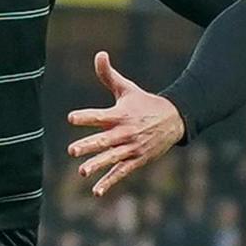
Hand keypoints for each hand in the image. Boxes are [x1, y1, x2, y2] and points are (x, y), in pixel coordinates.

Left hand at [67, 51, 185, 196]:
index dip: (86, 116)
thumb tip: (99, 53)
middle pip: (104, 140)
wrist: (175, 119)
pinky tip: (96, 191)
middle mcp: (125, 132)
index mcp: (120, 114)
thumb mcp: (127, 88)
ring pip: (112, 158)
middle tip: (72, 150)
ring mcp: (132, 148)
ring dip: (98, 165)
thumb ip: (109, 75)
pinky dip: (109, 181)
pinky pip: (121, 172)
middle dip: (89, 145)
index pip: (100, 116)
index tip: (71, 118)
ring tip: (82, 172)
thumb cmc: (144, 102)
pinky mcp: (137, 160)